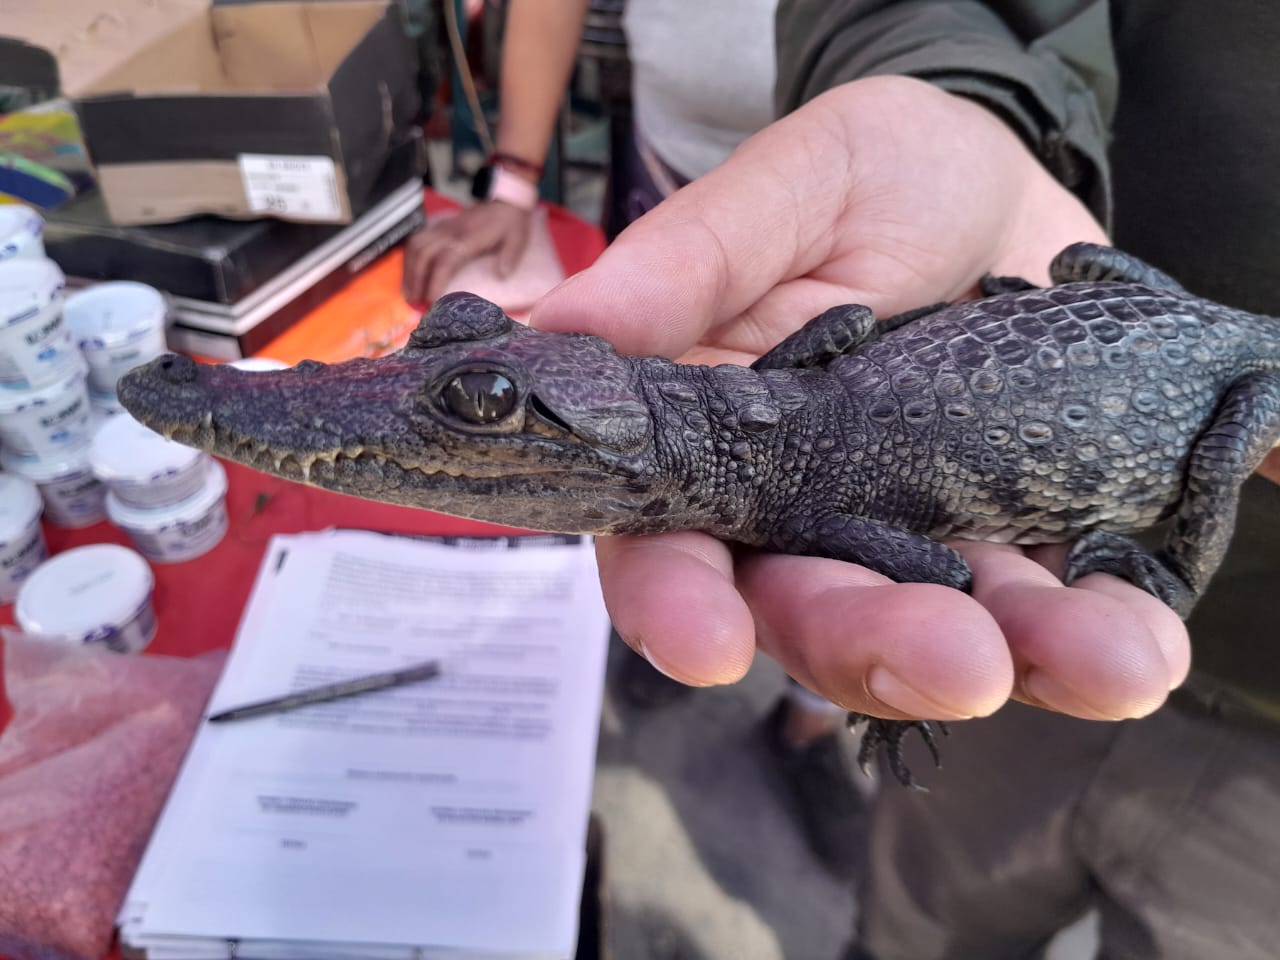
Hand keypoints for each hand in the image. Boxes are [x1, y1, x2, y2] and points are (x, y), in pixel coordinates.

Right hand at [402, 201, 532, 307]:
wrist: (504, 201)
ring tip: (408, 291)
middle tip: (414, 301)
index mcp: (469, 237)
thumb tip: (501, 275)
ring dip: (409, 269)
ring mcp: (443, 228)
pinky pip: (416, 239)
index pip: (446, 259)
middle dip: (415, 279)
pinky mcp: (439, 226)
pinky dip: (409, 257)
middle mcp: (451, 232)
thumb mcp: (517, 239)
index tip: (431, 299)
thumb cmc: (510, 223)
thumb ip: (510, 257)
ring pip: (415, 245)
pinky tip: (410, 273)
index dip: (436, 279)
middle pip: (424, 254)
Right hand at [530, 76, 1190, 721]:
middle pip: (809, 610)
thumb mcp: (793, 186)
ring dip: (1014, 659)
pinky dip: (1095, 628)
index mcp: (715, 442)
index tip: (705, 641)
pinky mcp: (1012, 535)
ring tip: (1100, 661)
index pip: (666, 542)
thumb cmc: (877, 178)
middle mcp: (803, 512)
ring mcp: (914, 535)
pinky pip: (1050, 604)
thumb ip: (691, 258)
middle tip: (952, 661)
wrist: (1004, 189)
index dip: (675, 602)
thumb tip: (569, 322)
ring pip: (936, 627)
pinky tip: (1133, 633)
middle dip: (872, 645)